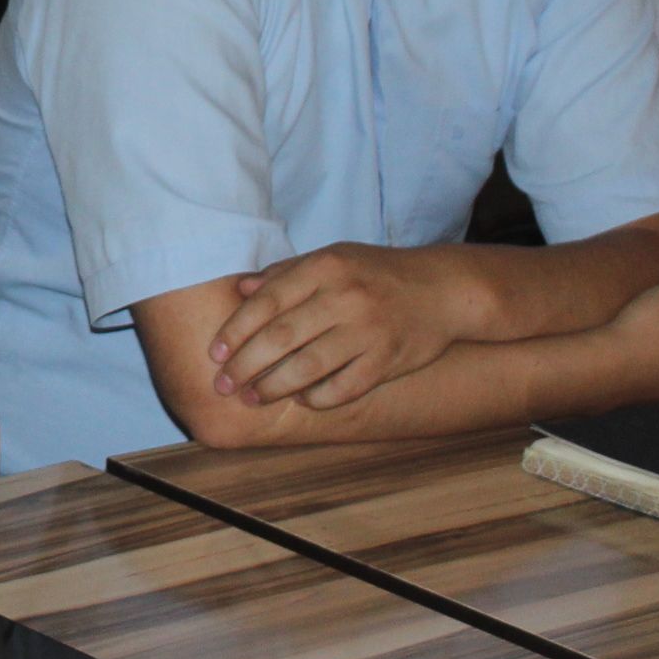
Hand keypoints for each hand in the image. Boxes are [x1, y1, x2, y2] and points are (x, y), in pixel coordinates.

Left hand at [211, 245, 463, 409]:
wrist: (443, 290)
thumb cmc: (377, 273)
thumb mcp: (332, 258)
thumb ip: (285, 273)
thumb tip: (239, 289)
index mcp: (326, 267)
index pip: (267, 301)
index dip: (236, 330)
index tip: (215, 354)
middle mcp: (345, 297)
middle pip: (282, 336)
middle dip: (246, 365)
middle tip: (224, 385)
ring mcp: (369, 330)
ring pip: (309, 366)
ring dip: (274, 387)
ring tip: (252, 398)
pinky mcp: (388, 359)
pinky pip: (345, 387)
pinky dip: (319, 397)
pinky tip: (302, 400)